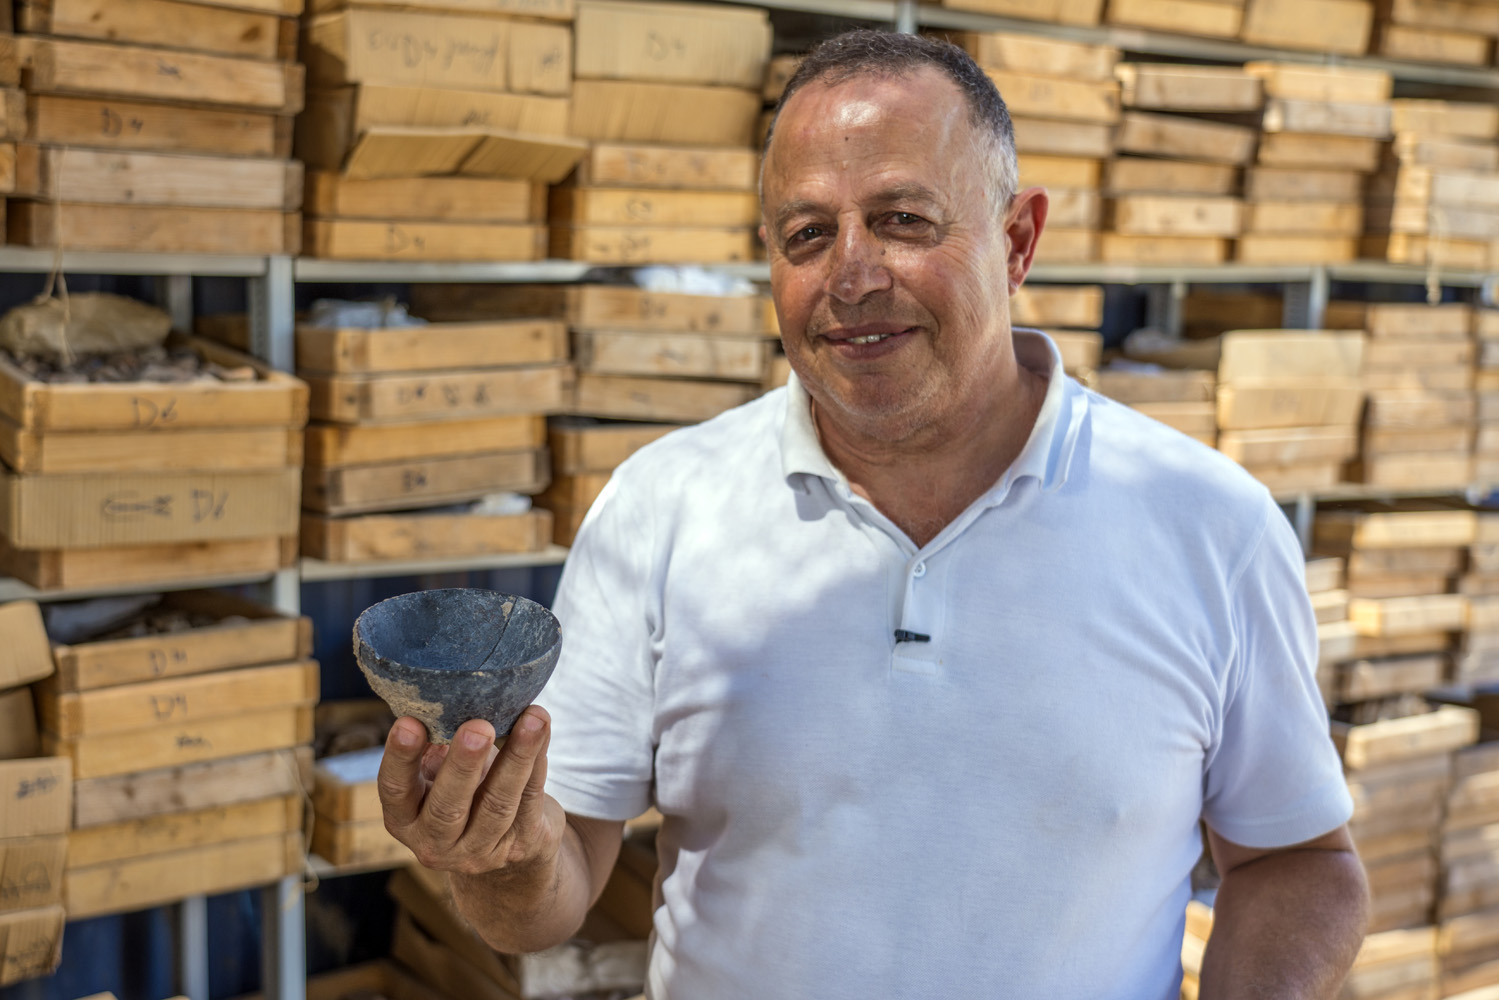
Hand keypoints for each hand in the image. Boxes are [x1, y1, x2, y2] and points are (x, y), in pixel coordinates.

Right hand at [377, 706, 566, 877]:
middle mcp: (435, 842)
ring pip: (498, 804)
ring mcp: (479, 851)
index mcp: (405, 819)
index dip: (400, 758)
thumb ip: (438, 742)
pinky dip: (538, 761)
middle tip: (478, 727)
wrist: (508, 842)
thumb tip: (447, 689)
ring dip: (517, 757)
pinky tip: (542, 731)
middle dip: (464, 764)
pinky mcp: (520, 846)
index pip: (395, 790)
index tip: (409, 722)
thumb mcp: (441, 772)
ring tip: (531, 719)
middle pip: (448, 806)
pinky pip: (530, 799)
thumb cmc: (466, 791)